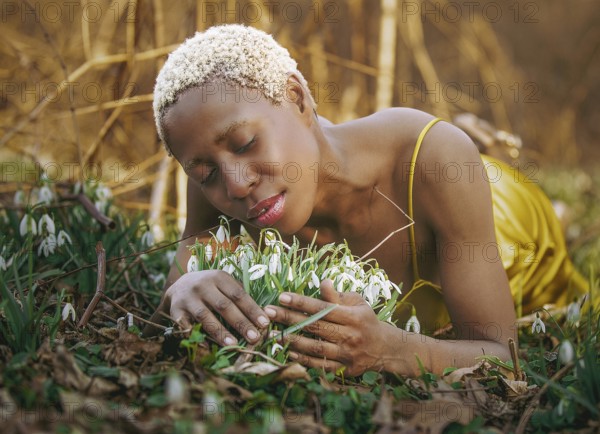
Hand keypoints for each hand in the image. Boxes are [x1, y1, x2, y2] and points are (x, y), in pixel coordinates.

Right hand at [162, 270, 269, 344]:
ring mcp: (188, 298)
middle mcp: (202, 285)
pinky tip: (208, 348)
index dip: (252, 309)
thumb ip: (239, 296)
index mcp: (218, 277)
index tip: (264, 323)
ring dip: (220, 332)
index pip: (238, 294)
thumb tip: (261, 317)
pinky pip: (187, 326)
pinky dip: (197, 337)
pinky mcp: (175, 311)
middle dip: (241, 323)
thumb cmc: (210, 289)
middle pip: (224, 306)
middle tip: (254, 338)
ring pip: (206, 316)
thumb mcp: (223, 285)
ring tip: (234, 345)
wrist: (178, 287)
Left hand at [264, 280, 388, 375]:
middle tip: (268, 312)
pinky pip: (320, 365)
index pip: (322, 308)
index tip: (281, 297)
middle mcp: (350, 335)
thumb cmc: (366, 320)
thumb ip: (337, 295)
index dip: (301, 302)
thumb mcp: (356, 302)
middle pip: (315, 327)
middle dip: (289, 319)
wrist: (384, 348)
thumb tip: (322, 282)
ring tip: (274, 334)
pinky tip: (289, 352)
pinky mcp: (344, 368)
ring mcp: (346, 353)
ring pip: (316, 348)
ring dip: (293, 341)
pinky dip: (304, 360)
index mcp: (353, 316)